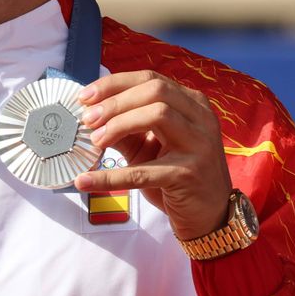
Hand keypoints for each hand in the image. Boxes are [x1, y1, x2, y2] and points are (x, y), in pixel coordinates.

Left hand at [74, 70, 231, 240]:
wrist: (209, 216)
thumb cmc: (176, 175)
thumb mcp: (149, 145)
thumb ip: (125, 126)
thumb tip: (89, 113)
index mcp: (191, 103)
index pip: (150, 79)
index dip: (114, 84)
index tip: (85, 97)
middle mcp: (200, 117)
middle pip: (155, 91)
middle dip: (115, 102)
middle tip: (87, 118)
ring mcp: (199, 144)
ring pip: (157, 115)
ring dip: (118, 124)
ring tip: (94, 141)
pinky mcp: (189, 174)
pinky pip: (143, 171)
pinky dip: (110, 176)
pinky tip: (85, 180)